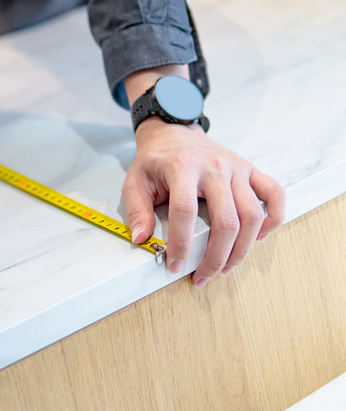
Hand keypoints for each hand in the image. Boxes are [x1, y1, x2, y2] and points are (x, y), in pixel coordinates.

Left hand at [123, 117, 285, 287]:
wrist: (174, 133)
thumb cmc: (155, 161)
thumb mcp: (134, 182)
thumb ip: (136, 211)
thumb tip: (141, 239)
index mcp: (183, 168)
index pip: (185, 212)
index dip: (181, 243)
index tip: (175, 265)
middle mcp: (215, 167)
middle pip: (226, 220)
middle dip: (216, 257)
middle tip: (203, 277)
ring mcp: (236, 168)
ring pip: (252, 215)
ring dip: (242, 249)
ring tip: (225, 267)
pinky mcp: (250, 170)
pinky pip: (274, 194)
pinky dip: (273, 219)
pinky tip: (259, 238)